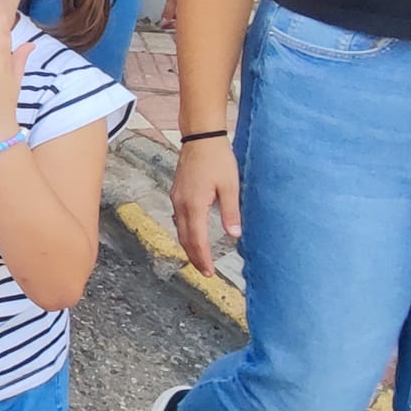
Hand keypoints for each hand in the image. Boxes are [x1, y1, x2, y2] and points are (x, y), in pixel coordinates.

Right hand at [171, 136, 241, 272]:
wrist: (200, 138)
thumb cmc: (217, 159)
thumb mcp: (230, 186)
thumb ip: (230, 212)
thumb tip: (234, 235)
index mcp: (195, 205)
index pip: (197, 240)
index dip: (203, 259)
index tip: (210, 273)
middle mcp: (181, 204)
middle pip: (185, 239)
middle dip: (194, 257)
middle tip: (205, 272)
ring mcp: (177, 198)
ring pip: (180, 230)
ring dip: (189, 246)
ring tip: (199, 258)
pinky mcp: (177, 193)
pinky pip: (179, 219)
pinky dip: (185, 232)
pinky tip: (192, 234)